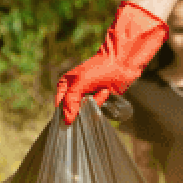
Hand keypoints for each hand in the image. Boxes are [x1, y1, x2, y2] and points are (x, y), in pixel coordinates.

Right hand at [55, 2, 167, 121]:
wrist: (122, 63)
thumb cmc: (99, 68)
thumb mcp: (80, 82)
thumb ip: (71, 100)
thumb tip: (67, 120)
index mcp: (64, 85)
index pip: (59, 106)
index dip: (65, 112)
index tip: (73, 115)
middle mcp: (74, 91)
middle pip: (73, 110)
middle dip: (83, 105)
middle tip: (91, 95)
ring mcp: (87, 96)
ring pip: (86, 110)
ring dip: (95, 101)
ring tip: (101, 89)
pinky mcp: (99, 99)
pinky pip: (97, 108)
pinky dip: (102, 101)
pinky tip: (106, 91)